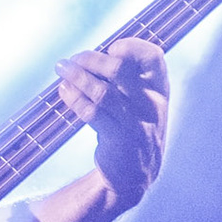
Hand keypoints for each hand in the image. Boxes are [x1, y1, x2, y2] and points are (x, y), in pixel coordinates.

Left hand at [54, 38, 169, 205]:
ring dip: (77, 77)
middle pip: (120, 70)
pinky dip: (74, 99)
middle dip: (91, 60)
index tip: (110, 48)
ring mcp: (136, 123)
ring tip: (61, 68)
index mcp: (159, 89)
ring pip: (102, 92)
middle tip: (73, 60)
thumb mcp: (141, 101)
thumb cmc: (133, 127)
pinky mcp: (119, 140)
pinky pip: (92, 113)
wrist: (135, 174)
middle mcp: (151, 104)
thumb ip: (124, 79)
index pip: (153, 57)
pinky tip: (64, 91)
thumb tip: (89, 55)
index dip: (131, 46)